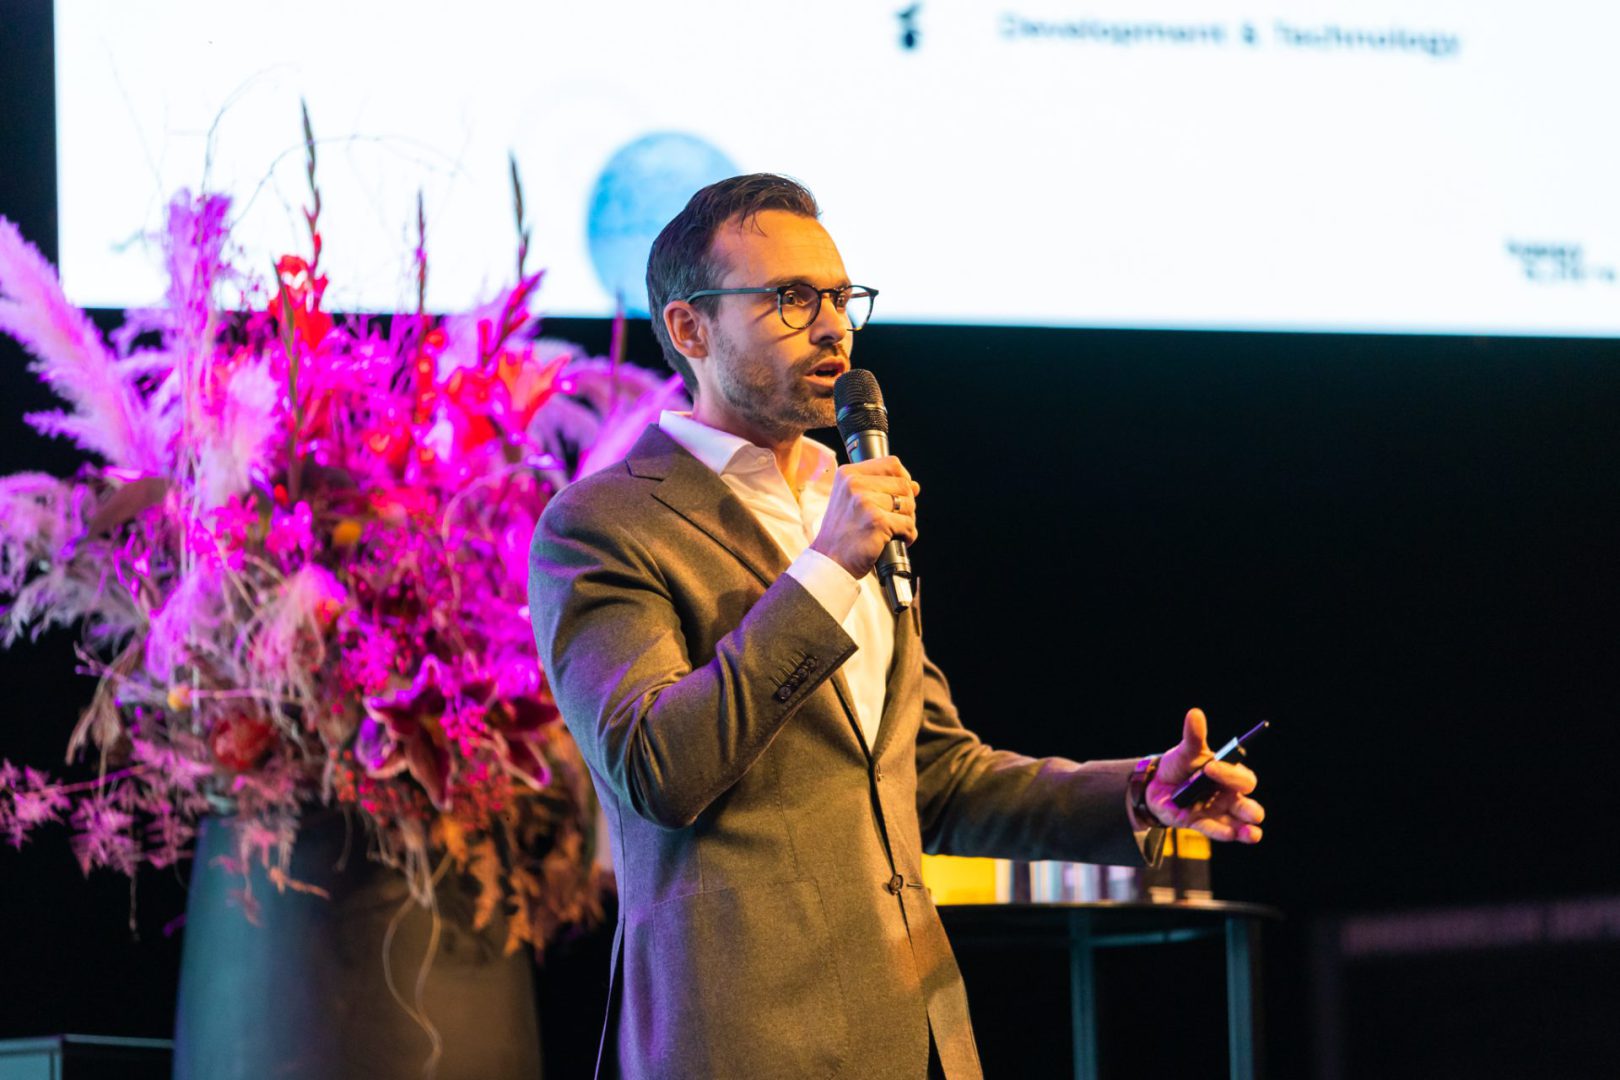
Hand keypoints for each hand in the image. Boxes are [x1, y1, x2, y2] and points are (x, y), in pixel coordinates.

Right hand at [810, 457, 919, 578]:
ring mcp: (865, 502)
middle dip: (906, 504)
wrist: (829, 562)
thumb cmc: (841, 534)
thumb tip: (915, 486)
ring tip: (893, 531)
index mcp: (848, 474)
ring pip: (908, 505)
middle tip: (894, 519)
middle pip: (903, 484)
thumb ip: (880, 488)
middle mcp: (854, 484)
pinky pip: (908, 524)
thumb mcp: (851, 501)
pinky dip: (908, 536)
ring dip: (907, 521)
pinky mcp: (877, 522)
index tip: (901, 493)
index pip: (891, 464)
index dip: (903, 478)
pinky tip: (896, 540)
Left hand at [1146, 708, 1264, 843]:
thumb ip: (1194, 737)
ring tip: (1252, 833)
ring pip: (1238, 824)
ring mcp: (1216, 812)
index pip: (1242, 778)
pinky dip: (1222, 833)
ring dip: (1245, 830)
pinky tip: (1231, 835)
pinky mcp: (1201, 823)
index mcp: (1229, 776)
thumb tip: (1195, 713)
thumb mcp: (1185, 751)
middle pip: (1247, 805)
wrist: (1155, 784)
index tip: (1209, 767)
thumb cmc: (1179, 765)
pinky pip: (1215, 830)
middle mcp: (1228, 796)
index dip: (1230, 774)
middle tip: (1250, 811)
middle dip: (1250, 810)